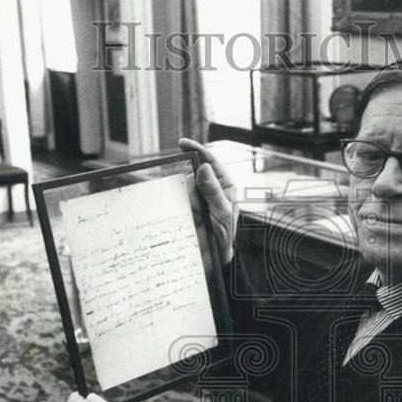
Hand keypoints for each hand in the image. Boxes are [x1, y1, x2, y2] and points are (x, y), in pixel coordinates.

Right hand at [179, 138, 237, 264]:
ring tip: (199, 218)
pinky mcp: (186, 208)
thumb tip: (204, 167)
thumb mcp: (222, 212)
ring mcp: (197, 198)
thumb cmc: (224, 235)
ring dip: (188, 200)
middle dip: (192, 185)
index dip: (198, 150)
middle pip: (194, 174)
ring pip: (184, 187)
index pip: (211, 162)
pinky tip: (190, 219)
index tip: (183, 143)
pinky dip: (178, 206)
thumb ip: (212, 190)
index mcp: (224, 185)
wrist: (213, 257)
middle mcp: (210, 188)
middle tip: (198, 205)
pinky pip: (176, 200)